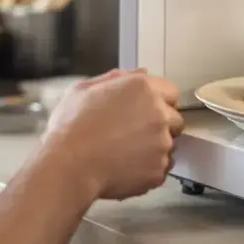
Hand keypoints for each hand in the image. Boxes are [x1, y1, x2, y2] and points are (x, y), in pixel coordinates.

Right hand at [41, 68, 183, 200]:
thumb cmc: (71, 126)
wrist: (69, 165)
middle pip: (175, 120)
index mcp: (142, 89)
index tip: (143, 111)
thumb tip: (140, 73)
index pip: (171, 93)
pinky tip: (125, 167)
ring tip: (125, 153)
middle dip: (159, 125)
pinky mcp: (159, 171)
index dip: (158, 101)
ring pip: (167, 146)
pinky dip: (147, 169)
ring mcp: (162, 144)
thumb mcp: (84, 90)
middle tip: (132, 133)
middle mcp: (159, 114)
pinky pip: (160, 169)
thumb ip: (116, 78)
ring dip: (153, 148)